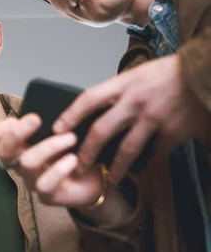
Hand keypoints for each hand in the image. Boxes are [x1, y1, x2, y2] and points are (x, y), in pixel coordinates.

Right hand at [0, 114, 102, 207]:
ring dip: (48, 146)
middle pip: (2, 152)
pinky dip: (59, 169)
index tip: (14, 120)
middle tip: (36, 118)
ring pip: (26, 163)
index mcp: (19, 147)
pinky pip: (45, 184)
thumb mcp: (61, 130)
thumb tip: (47, 105)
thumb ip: (49, 121)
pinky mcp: (47, 195)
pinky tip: (73, 160)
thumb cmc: (76, 149)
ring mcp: (31, 181)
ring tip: (71, 137)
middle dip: (15, 134)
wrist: (96, 177)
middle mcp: (20, 164)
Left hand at [53, 55, 210, 181]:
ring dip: (116, 168)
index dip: (70, 115)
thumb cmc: (168, 73)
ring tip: (110, 178)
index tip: (56, 129)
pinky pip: (155, 152)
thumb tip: (97, 109)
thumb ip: (119, 92)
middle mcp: (134, 101)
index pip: (88, 99)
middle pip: (101, 130)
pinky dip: (148, 162)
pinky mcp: (173, 131)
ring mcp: (153, 118)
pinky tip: (141, 170)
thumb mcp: (138, 74)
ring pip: (127, 149)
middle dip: (87, 152)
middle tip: (77, 166)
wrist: (204, 73)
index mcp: (123, 84)